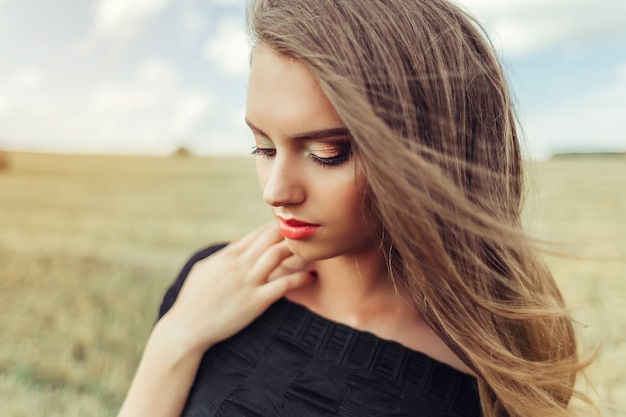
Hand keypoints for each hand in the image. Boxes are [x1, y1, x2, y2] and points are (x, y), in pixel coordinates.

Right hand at [160, 224, 314, 353]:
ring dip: (297, 250)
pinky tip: (311, 275)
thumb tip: (238, 242)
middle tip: (306, 236)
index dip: (275, 229)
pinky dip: (300, 278)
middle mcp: (239, 265)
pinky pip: (283, 285)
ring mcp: (248, 282)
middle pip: (270, 238)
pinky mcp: (256, 302)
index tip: (289, 231)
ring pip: (278, 255)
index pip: (256, 234)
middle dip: (289, 233)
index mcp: (227, 256)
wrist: (187, 328)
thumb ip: (222, 254)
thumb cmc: (192, 300)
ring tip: (313, 251)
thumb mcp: (203, 269)